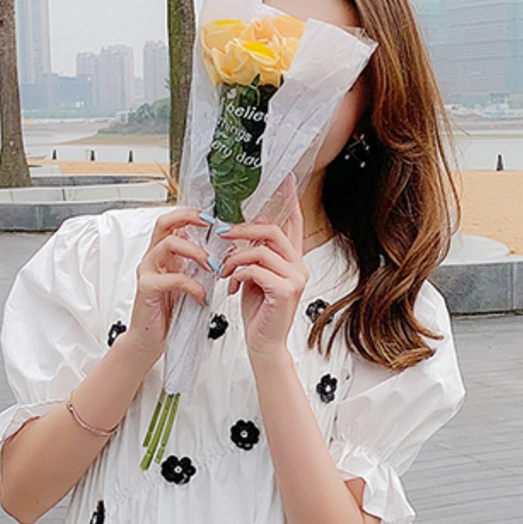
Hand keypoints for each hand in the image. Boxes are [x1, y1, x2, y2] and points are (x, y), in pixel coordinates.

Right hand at [123, 206, 210, 362]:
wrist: (150, 339)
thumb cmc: (169, 313)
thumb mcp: (190, 283)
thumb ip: (200, 268)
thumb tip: (226, 253)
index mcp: (163, 255)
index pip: (172, 223)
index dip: (190, 215)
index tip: (212, 218)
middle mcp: (152, 259)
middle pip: (164, 224)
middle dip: (189, 219)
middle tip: (210, 225)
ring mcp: (147, 271)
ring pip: (169, 245)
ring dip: (196, 252)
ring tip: (213, 267)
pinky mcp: (147, 288)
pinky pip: (173, 278)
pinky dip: (193, 285)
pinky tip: (202, 296)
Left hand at [222, 180, 309, 362]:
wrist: (263, 344)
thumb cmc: (259, 313)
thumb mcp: (254, 277)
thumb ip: (255, 255)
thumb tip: (244, 232)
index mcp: (293, 260)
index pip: (294, 224)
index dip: (290, 201)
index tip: (286, 180)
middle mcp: (299, 266)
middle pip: (271, 231)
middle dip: (243, 230)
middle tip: (223, 235)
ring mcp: (295, 278)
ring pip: (260, 250)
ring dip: (235, 258)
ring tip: (225, 271)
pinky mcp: (285, 290)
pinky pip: (256, 269)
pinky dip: (239, 274)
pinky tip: (233, 285)